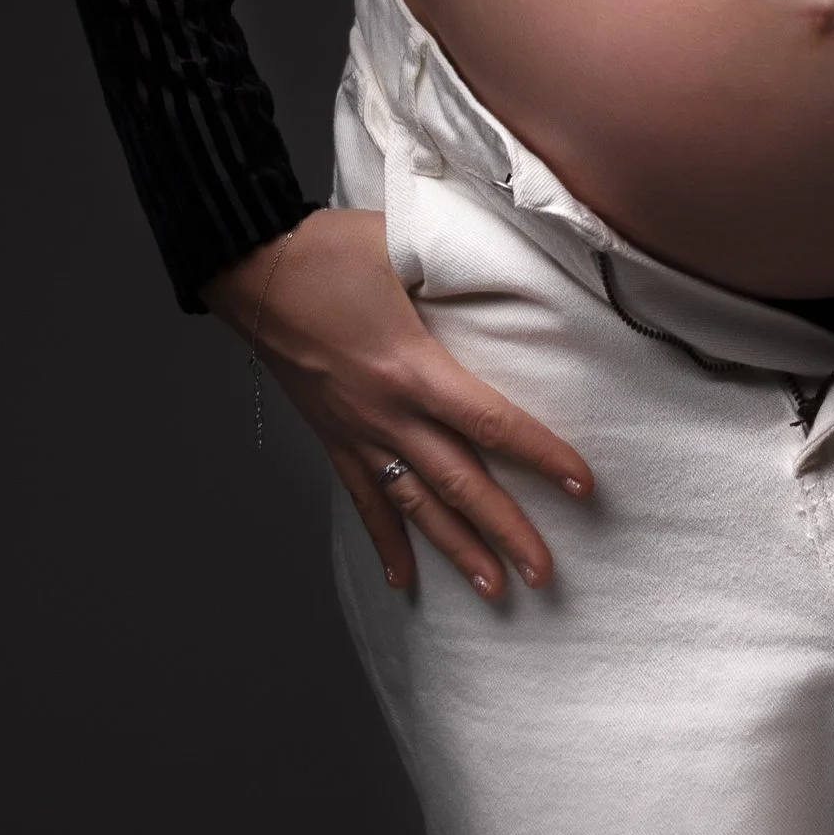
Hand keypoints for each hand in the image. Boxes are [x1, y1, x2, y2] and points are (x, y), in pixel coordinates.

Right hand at [207, 211, 595, 601]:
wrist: (250, 267)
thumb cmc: (329, 249)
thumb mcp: (404, 244)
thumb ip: (461, 261)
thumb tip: (516, 262)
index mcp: (413, 369)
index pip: (492, 423)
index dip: (542, 456)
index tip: (582, 485)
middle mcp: (387, 413)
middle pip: (460, 484)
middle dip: (507, 531)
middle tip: (545, 574)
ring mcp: (357, 431)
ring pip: (417, 505)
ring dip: (457, 550)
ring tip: (494, 590)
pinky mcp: (332, 436)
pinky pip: (364, 499)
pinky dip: (384, 540)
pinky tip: (403, 579)